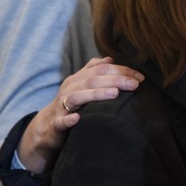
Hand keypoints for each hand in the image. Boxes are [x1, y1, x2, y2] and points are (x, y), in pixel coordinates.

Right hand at [16, 56, 143, 172]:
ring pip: (77, 97)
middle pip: (92, 80)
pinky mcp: (55, 124)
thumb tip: (110, 59)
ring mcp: (61, 106)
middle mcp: (70, 88)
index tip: (140, 78)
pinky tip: (78, 119)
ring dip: (96, 94)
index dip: (121, 71)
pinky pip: (61, 121)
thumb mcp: (81, 86)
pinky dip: (68, 119)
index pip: (102, 69)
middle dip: (115, 80)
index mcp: (78, 79)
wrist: (46, 127)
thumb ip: (93, 71)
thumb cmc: (70, 105)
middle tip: (134, 85)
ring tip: (115, 94)